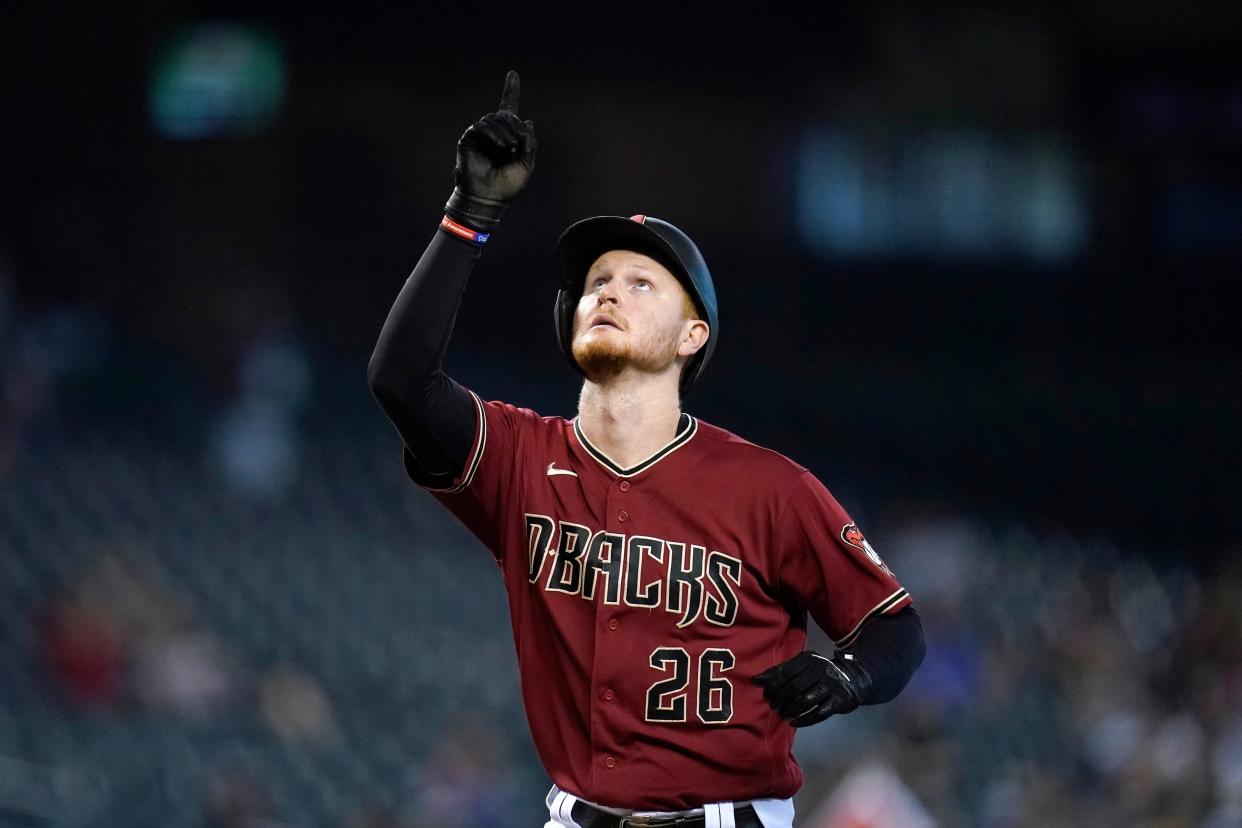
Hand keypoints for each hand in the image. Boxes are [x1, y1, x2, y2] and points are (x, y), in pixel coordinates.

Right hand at [445, 70, 537, 228]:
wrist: (489, 198)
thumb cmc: (507, 186)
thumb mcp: (526, 164)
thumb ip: (529, 143)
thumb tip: (527, 120)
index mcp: (507, 137)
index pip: (509, 109)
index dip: (510, 90)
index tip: (513, 74)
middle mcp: (493, 133)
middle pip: (505, 114)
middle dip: (515, 125)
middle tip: (518, 142)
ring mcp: (480, 136)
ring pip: (493, 119)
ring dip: (505, 131)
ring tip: (509, 148)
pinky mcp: (468, 139)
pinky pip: (480, 126)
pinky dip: (493, 133)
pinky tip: (500, 146)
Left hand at [751, 650, 871, 726]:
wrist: (851, 680)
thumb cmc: (818, 674)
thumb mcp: (801, 667)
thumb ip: (779, 672)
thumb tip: (755, 680)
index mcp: (809, 659)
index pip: (785, 672)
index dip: (772, 685)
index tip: (765, 695)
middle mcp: (821, 669)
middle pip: (794, 687)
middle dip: (780, 699)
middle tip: (773, 706)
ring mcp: (831, 685)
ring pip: (805, 701)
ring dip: (790, 710)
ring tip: (782, 714)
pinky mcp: (839, 701)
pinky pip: (818, 713)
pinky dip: (804, 720)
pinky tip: (793, 722)